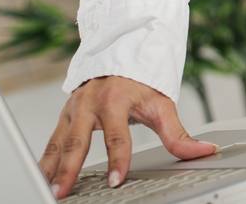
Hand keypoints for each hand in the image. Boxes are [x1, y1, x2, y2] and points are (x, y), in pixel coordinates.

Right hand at [41, 76, 215, 197]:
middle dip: (69, 168)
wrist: (121, 56)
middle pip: (77, 141)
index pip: (118, 135)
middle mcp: (89, 104)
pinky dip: (44, 161)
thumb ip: (178, 133)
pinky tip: (41, 178)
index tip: (116, 181)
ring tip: (49, 190)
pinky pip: (51, 142)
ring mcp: (73, 110)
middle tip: (64, 192)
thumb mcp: (162, 104)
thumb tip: (204, 151)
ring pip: (58, 143)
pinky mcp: (63, 116)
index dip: (119, 159)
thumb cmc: (142, 82)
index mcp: (115, 100)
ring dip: (51, 169)